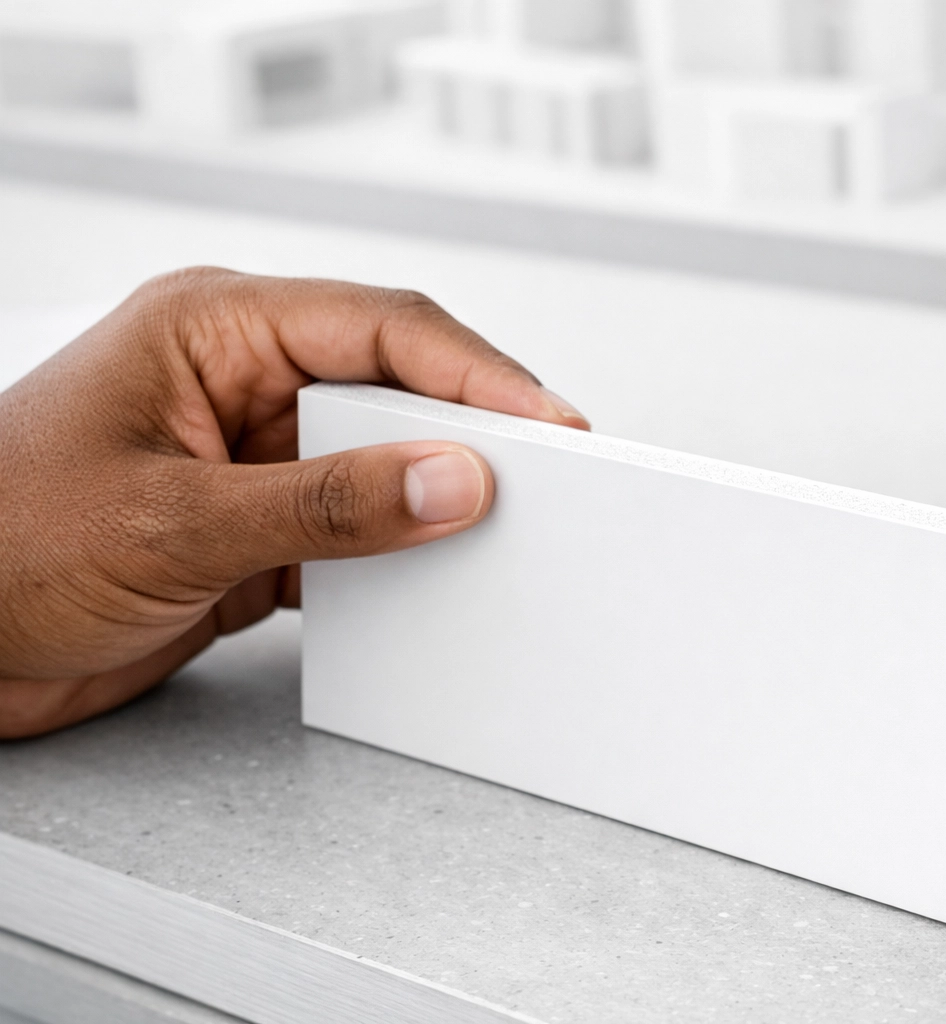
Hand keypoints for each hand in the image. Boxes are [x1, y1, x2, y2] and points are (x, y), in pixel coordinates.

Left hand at [0, 268, 588, 738]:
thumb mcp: (174, 522)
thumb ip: (326, 505)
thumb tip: (453, 481)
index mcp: (212, 327)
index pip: (383, 329)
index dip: (481, 376)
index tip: (554, 428)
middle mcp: (239, 380)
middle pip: (395, 388)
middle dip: (472, 434)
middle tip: (549, 486)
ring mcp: (251, 456)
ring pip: (383, 462)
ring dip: (434, 503)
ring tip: (498, 539)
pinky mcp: (255, 528)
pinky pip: (356, 531)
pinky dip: (397, 560)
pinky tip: (425, 584)